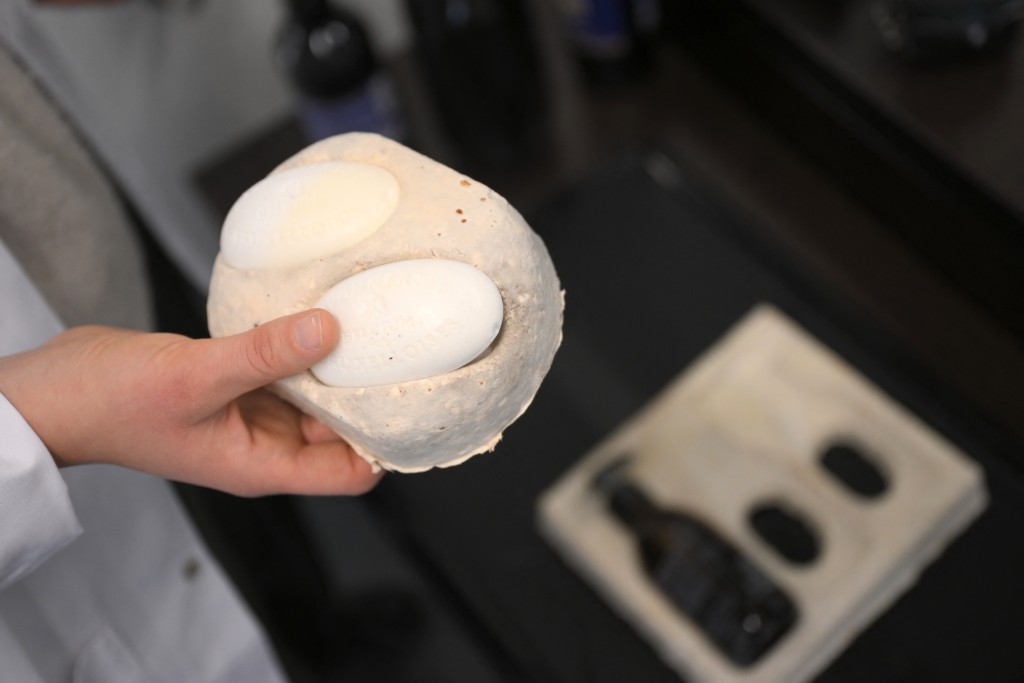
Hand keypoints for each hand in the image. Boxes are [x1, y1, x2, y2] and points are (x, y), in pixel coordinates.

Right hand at [0, 310, 382, 495]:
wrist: (54, 391)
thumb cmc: (110, 405)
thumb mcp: (195, 377)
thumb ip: (263, 355)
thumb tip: (330, 329)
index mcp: (263, 465)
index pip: (351, 472)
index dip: (386, 444)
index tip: (415, 400)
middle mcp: (264, 444)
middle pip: (342, 429)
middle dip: (370, 395)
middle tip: (403, 348)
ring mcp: (250, 413)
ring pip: (314, 394)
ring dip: (337, 366)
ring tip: (372, 324)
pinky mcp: (235, 382)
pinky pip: (283, 367)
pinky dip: (301, 347)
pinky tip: (318, 314)